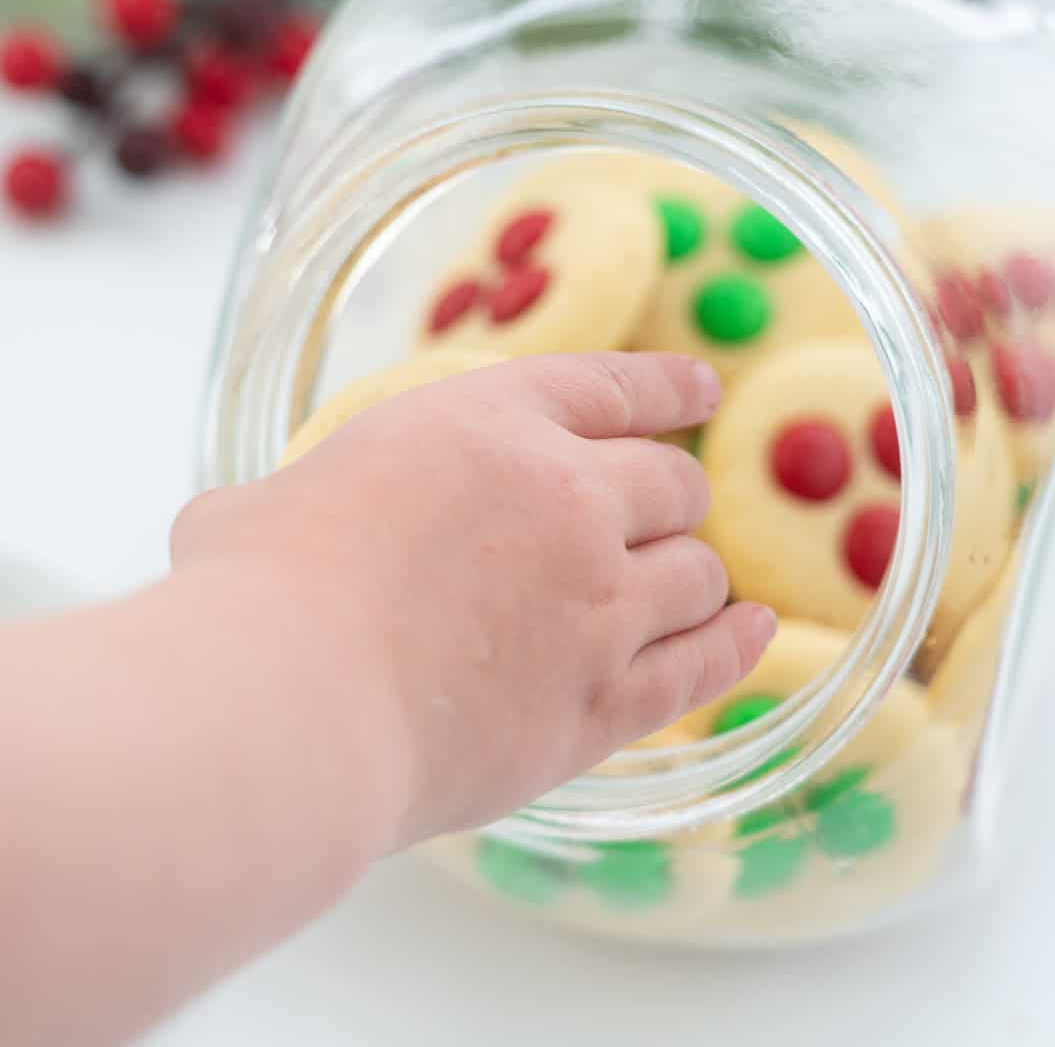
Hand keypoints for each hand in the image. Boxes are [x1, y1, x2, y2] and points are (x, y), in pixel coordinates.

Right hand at [171, 353, 775, 854]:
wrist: (289, 706)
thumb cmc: (258, 593)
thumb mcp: (266, 504)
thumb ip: (303, 504)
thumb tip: (257, 527)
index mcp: (490, 427)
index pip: (610, 386)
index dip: (667, 386)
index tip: (703, 390)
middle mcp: (569, 503)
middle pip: (672, 485)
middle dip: (672, 496)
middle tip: (659, 514)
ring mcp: (598, 606)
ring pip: (698, 575)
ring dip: (695, 576)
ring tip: (683, 587)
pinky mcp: (603, 705)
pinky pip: (701, 667)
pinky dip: (737, 646)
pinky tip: (757, 633)